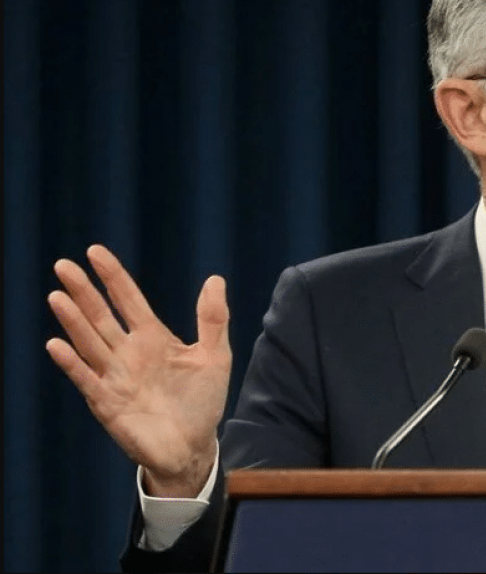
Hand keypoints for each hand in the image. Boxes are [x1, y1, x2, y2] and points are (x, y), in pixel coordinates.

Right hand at [45, 245, 231, 496]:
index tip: (95, 252)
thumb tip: (215, 279)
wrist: (193, 446)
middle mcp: (128, 353)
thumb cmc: (201, 401)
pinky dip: (71, 363)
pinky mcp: (107, 403)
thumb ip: (212, 320)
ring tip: (57, 296)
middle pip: (101, 316)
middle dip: (84, 291)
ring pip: (89, 342)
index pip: (128, 300)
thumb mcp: (214, 356)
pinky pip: (86, 378)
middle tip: (63, 265)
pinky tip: (56, 344)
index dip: (113, 277)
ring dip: (73, 321)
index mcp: (153, 338)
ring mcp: (114, 376)